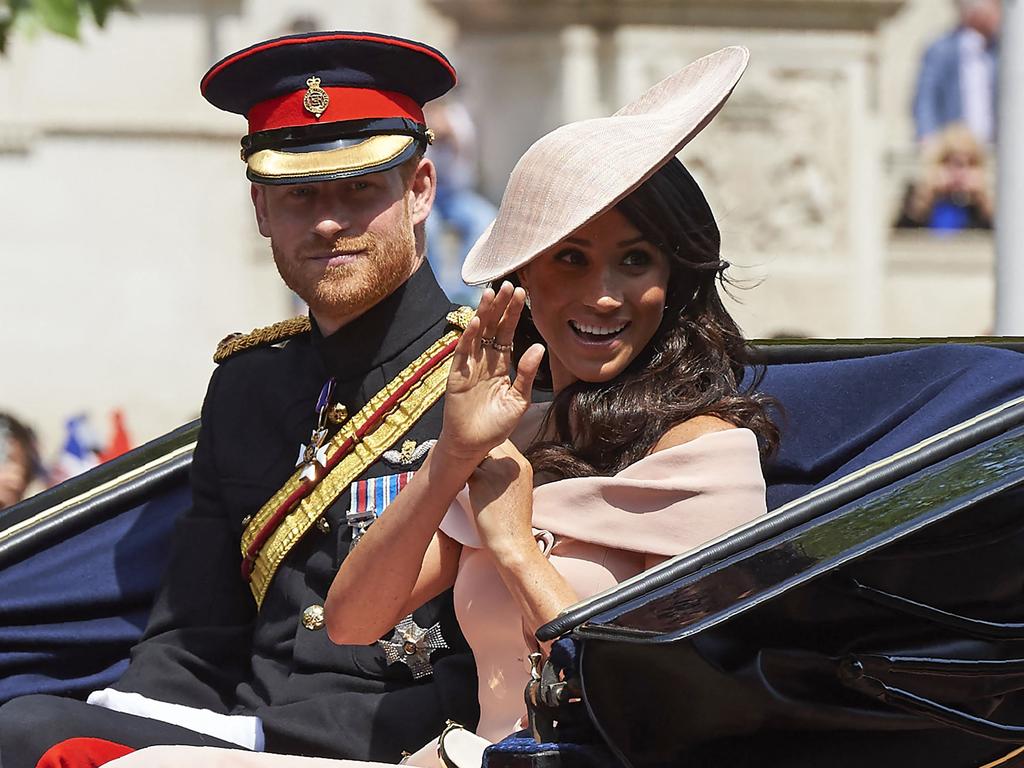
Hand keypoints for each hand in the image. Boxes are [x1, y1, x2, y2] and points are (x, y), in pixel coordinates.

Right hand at [438, 282, 545, 463]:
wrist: (473, 446)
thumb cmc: (496, 425)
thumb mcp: (519, 400)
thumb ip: (528, 374)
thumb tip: (538, 346)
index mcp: (501, 365)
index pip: (507, 333)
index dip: (513, 314)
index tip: (521, 293)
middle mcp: (484, 361)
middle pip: (492, 327)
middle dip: (500, 307)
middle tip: (508, 285)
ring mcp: (469, 366)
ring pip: (477, 334)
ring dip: (483, 314)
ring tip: (490, 293)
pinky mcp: (457, 376)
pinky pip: (463, 352)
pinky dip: (469, 337)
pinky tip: (477, 321)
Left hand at [467, 440, 534, 552]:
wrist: (513, 543)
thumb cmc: (512, 522)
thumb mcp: (518, 490)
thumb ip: (506, 472)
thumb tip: (487, 464)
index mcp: (523, 465)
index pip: (502, 442)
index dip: (487, 447)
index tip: (477, 456)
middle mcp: (513, 464)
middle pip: (488, 444)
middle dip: (475, 451)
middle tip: (464, 461)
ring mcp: (498, 471)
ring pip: (475, 454)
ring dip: (466, 461)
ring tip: (460, 472)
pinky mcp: (483, 481)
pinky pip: (465, 469)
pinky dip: (458, 474)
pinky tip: (458, 484)